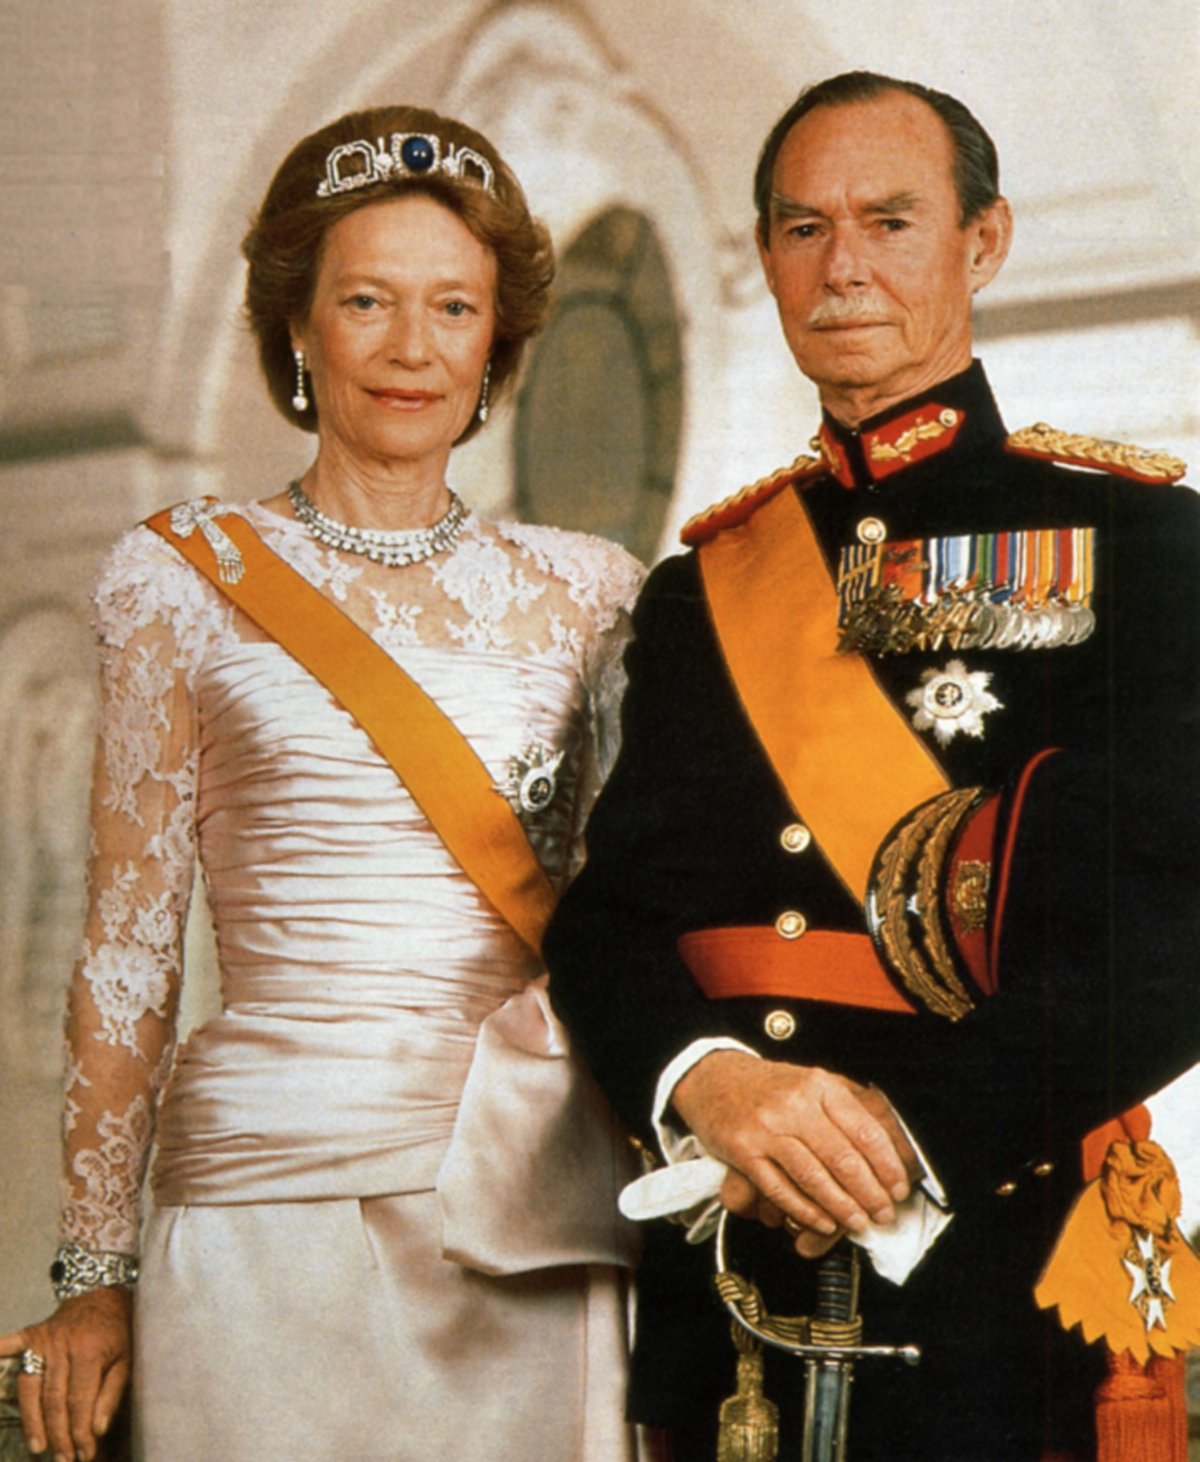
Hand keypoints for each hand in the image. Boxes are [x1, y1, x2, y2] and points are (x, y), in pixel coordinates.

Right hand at [0, 1286, 131, 1461]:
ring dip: (32, 1420)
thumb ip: (112, 1394)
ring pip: (29, 1387)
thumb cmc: (117, 1331)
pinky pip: (10, 1347)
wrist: (103, 1293)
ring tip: (38, 1446)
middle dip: (58, 1434)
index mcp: (90, 1351)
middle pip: (53, 1399)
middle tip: (62, 1459)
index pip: (80, 1401)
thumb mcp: (126, 1359)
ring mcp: (43, 1339)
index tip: (84, 1454)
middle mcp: (63, 1345)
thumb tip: (96, 1430)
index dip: (80, 1431)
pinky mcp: (30, 1334)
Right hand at [671, 1050, 919, 1238]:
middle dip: (870, 1194)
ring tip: (858, 1222)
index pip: (865, 1131)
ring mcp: (767, 1129)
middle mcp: (794, 1105)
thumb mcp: (811, 1081)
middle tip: (882, 1213)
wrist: (713, 1078)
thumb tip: (890, 1145)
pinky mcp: (744, 1152)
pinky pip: (781, 1189)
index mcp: (819, 1085)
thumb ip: (848, 1105)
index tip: (898, 1188)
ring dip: (842, 1207)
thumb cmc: (768, 1085)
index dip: (887, 1166)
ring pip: (814, 1178)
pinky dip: (806, 1211)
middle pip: (843, 1159)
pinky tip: (822, 1221)